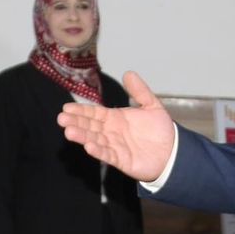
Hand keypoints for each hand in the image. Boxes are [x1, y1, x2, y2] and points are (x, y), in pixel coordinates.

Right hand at [57, 71, 175, 181]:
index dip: (81, 111)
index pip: (94, 113)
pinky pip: (107, 154)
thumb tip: (128, 73)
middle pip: (90, 126)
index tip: (66, 108)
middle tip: (61, 119)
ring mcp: (115, 146)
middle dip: (76, 122)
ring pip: (95, 140)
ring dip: (82, 136)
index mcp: (115, 118)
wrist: (173, 152)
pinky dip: (98, 151)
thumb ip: (140, 91)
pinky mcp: (121, 160)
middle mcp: (111, 132)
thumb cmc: (161, 130)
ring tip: (69, 132)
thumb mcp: (152, 106)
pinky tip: (88, 146)